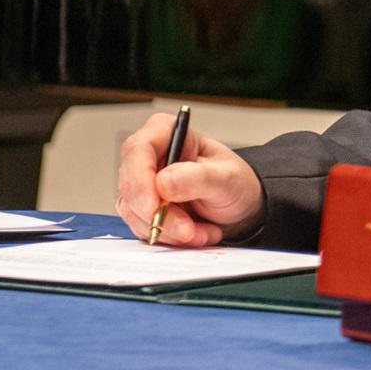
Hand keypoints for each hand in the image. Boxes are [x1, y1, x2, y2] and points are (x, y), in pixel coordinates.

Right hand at [114, 114, 261, 247]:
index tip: (153, 206)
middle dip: (158, 214)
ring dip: (168, 229)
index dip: (139, 179)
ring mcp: (143, 184)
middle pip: (130, 184)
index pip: (138, 149)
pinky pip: (143, 228)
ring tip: (201, 232)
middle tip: (187, 230)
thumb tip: (163, 182)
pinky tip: (195, 233)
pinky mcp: (143, 209)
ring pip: (134, 211)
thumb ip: (197, 177)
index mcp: (166, 132)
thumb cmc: (234, 183)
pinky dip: (169, 237)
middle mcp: (149, 157)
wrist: (240, 208)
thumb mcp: (227, 177)